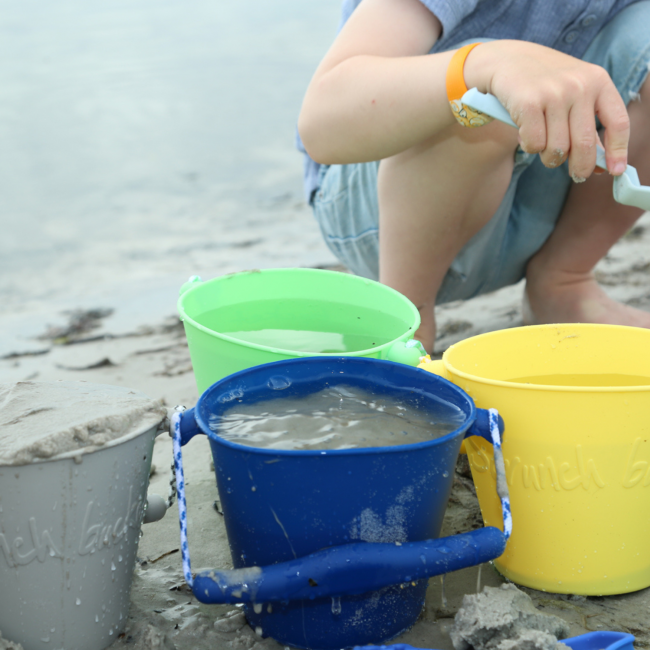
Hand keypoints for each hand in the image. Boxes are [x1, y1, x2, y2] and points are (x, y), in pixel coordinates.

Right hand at [464, 40, 629, 179]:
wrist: (509, 60)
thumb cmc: (545, 83)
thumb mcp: (575, 94)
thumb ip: (589, 125)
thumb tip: (604, 166)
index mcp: (598, 81)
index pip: (618, 122)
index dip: (618, 150)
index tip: (616, 171)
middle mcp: (578, 86)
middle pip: (585, 144)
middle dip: (581, 167)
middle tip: (576, 175)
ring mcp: (553, 94)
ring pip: (557, 149)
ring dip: (549, 157)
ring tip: (543, 144)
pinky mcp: (528, 103)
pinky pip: (535, 145)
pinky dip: (530, 148)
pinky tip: (526, 135)